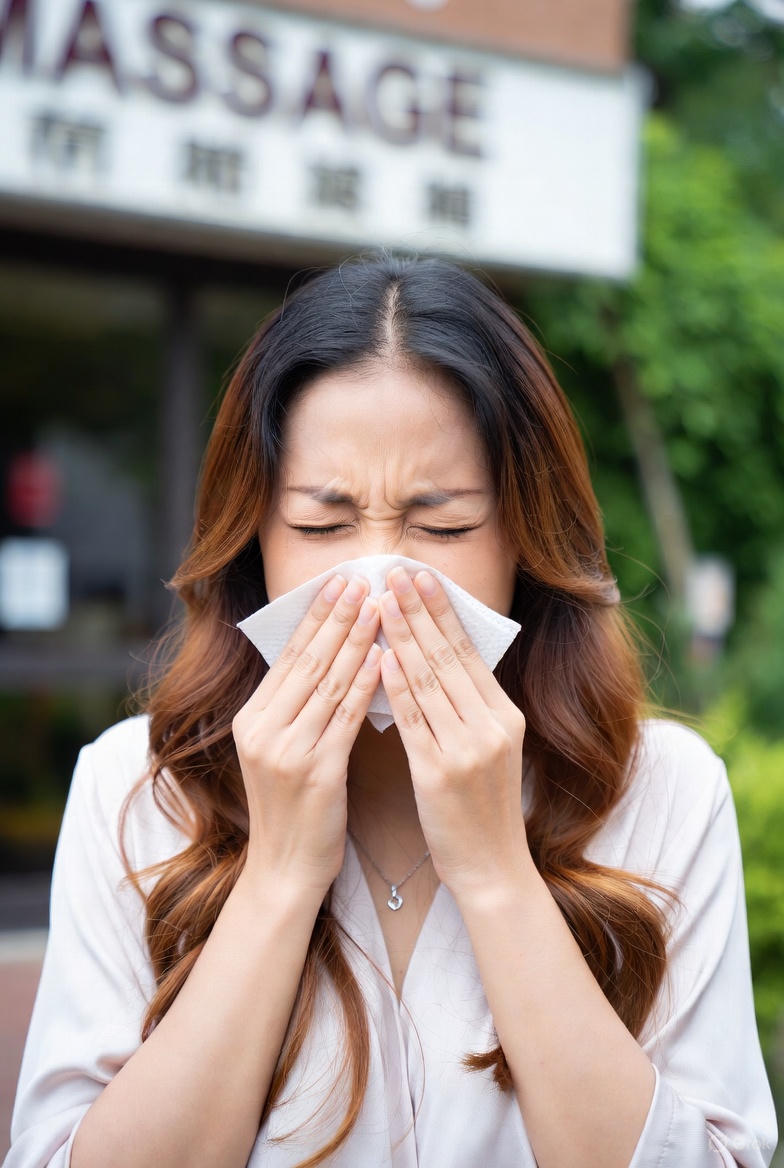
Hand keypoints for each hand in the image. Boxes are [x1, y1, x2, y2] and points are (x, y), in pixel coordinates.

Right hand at [232, 573, 380, 898]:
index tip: (338, 583)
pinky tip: (382, 658)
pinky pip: (344, 718)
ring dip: (356, 640)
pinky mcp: (314, 772)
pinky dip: (365, 685)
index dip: (316, 617)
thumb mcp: (281, 750)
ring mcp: (285, 751)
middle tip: (360, 580)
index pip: (288, 656)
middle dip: (336, 617)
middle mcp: (262, 730)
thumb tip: (328, 655)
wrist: (286, 869)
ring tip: (379, 605)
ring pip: (327, 683)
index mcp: (252, 720)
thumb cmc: (294, 808)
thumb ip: (296, 708)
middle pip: (307, 661)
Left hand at [377, 567, 531, 898]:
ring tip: (381, 600)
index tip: (422, 577)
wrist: (492, 869)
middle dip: (420, 610)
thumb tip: (439, 661)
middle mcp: (491, 726)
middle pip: (449, 657)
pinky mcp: (439, 773)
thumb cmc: (482, 809)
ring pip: (429, 681)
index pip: (468, 652)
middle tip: (397, 571)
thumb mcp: (491, 750)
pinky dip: (397, 687)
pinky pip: (415, 720)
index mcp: (505, 716)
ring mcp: (467, 749)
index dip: (443, 612)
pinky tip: (381, 657)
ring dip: (403, 635)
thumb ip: (470, 708)